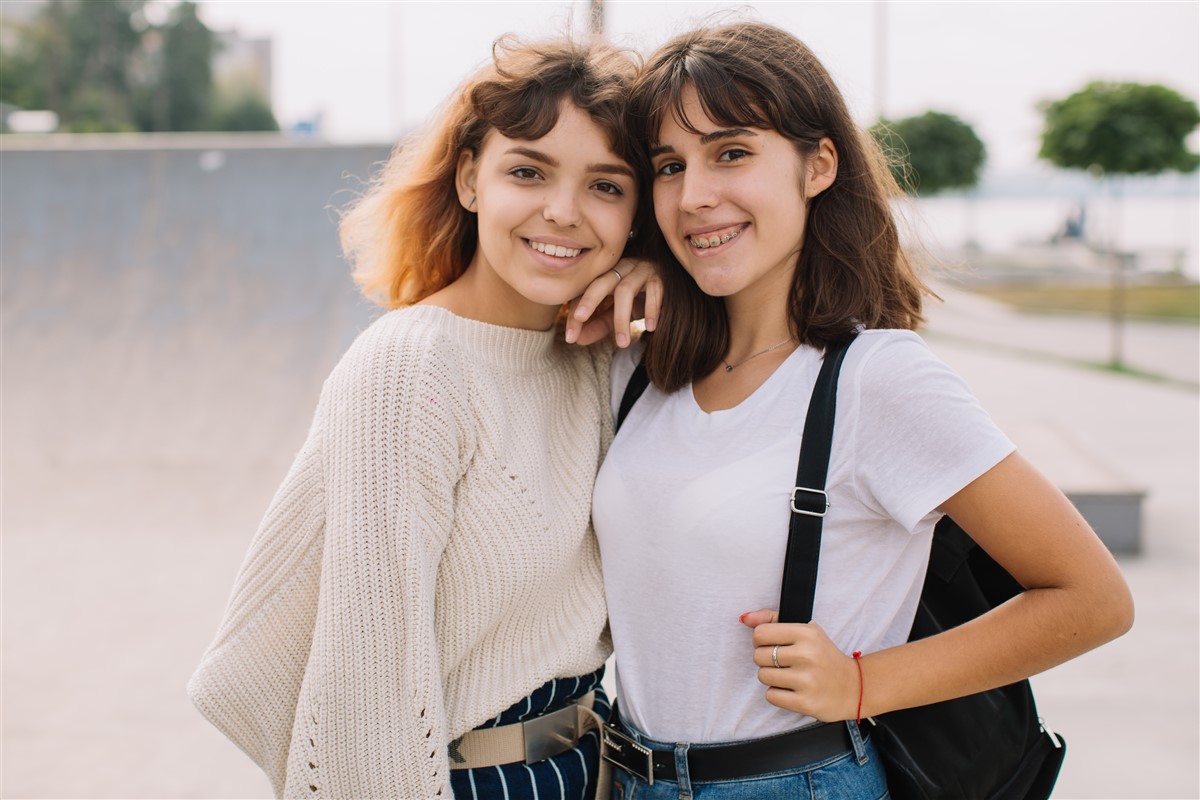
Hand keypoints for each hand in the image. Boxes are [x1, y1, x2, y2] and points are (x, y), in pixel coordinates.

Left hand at [565, 258, 661, 346]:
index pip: (586, 293)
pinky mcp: (660, 278)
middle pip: (602, 281)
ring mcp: (641, 271)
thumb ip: (598, 325)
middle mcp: (621, 269)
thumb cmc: (639, 298)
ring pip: (625, 290)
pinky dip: (651, 310)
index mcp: (606, 276)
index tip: (570, 337)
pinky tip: (650, 328)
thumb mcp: (617, 313)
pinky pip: (654, 292)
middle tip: (580, 318)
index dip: (576, 314)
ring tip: (622, 343)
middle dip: (589, 299)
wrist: (670, 287)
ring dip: (621, 318)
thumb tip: (576, 340)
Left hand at [741, 609, 860, 722]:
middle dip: (766, 660)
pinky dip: (777, 694)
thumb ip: (773, 620)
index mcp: (807, 633)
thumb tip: (745, 618)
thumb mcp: (806, 631)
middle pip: (758, 656)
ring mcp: (807, 680)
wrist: (855, 687)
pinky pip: (771, 696)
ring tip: (789, 676)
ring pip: (762, 676)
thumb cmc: (824, 656)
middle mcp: (807, 655)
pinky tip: (793, 690)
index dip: (760, 640)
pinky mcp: (806, 703)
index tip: (772, 645)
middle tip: (783, 663)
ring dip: (771, 678)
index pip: (760, 633)